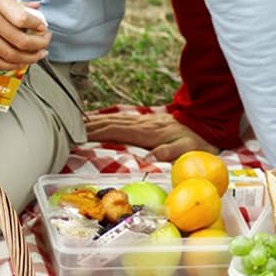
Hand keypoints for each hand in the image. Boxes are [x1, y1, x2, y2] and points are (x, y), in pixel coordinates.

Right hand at [0, 0, 50, 70]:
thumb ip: (13, 1)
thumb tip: (33, 8)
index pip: (23, 19)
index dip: (39, 26)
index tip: (44, 26)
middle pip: (21, 40)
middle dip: (39, 44)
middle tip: (46, 42)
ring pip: (10, 55)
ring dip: (29, 58)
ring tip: (38, 54)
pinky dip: (10, 65)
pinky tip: (19, 62)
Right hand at [84, 110, 219, 161]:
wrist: (208, 124)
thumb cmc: (198, 142)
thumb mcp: (189, 149)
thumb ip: (172, 151)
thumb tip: (153, 156)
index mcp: (148, 132)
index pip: (116, 131)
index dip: (97, 132)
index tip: (78, 135)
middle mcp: (142, 124)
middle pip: (109, 123)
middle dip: (88, 126)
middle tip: (66, 128)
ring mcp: (143, 121)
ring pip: (113, 119)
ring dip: (94, 121)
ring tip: (75, 123)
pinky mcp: (145, 121)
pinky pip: (120, 119)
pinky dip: (105, 119)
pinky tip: (97, 120)